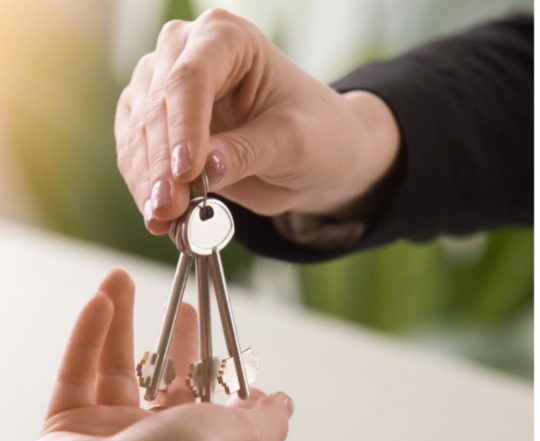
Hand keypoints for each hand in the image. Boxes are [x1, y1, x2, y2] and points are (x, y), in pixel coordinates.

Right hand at [28, 268, 292, 440]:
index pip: (212, 400)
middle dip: (176, 337)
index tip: (224, 338)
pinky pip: (77, 371)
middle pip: (165, 378)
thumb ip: (269, 420)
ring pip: (114, 366)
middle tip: (182, 303)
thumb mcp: (246, 437)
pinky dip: (87, 335)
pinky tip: (101, 300)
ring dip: (118, 320)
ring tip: (120, 277)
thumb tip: (284, 403)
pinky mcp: (67, 425)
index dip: (218, 368)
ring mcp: (108, 433)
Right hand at [115, 8, 399, 234]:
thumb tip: (205, 170)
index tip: (186, 172)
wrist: (316, 152)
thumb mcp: (295, 144)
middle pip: (158, 104)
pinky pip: (136, 151)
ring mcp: (162, 82)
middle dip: (162, 163)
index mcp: (229, 38)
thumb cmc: (317, 134)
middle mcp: (186, 50)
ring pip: (139, 130)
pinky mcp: (151, 118)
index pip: (192, 77)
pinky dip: (144, 185)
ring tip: (162, 218)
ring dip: (146, 179)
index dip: (184, 126)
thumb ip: (249, 152)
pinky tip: (158, 216)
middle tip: (169, 208)